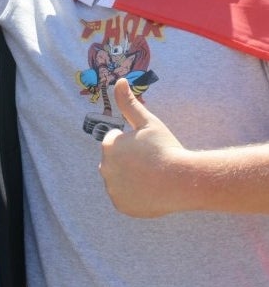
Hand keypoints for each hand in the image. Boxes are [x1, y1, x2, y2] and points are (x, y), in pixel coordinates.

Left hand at [99, 78, 185, 216]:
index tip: (147, 147)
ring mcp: (112, 189)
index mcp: (108, 146)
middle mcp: (105, 168)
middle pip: (115, 160)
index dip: (133, 142)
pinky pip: (125, 197)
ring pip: (120, 178)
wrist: (181, 181)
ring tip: (152, 176)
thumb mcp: (147, 121)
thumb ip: (128, 103)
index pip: (115, 140)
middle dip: (128, 159)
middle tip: (151, 162)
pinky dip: (134, 194)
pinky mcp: (121, 206)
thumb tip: (118, 81)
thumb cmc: (165, 147)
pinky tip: (150, 190)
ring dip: (131, 177)